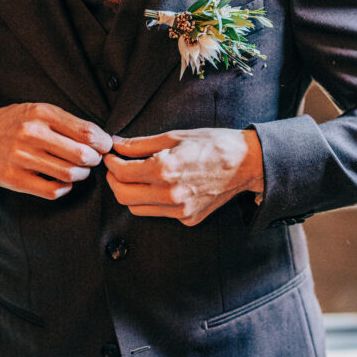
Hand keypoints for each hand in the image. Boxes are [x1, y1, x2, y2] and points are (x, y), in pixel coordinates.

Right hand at [0, 102, 111, 200]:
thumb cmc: (16, 123)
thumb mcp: (40, 111)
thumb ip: (68, 122)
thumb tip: (102, 139)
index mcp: (41, 113)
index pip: (86, 132)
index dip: (103, 142)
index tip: (105, 146)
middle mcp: (31, 134)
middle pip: (80, 154)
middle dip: (95, 160)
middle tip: (94, 160)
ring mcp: (21, 158)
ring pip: (68, 174)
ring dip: (82, 175)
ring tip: (80, 170)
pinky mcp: (14, 179)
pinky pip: (51, 191)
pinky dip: (65, 188)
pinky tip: (64, 182)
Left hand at [104, 128, 263, 225]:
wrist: (245, 163)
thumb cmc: (212, 144)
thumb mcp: (174, 136)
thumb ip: (141, 144)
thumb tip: (117, 144)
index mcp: (164, 170)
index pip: (121, 173)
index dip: (111, 163)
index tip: (110, 155)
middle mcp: (169, 195)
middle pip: (123, 196)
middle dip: (114, 181)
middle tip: (116, 167)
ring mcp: (179, 211)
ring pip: (137, 209)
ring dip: (130, 192)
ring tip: (135, 176)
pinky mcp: (188, 219)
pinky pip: (159, 213)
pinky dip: (151, 201)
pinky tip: (158, 186)